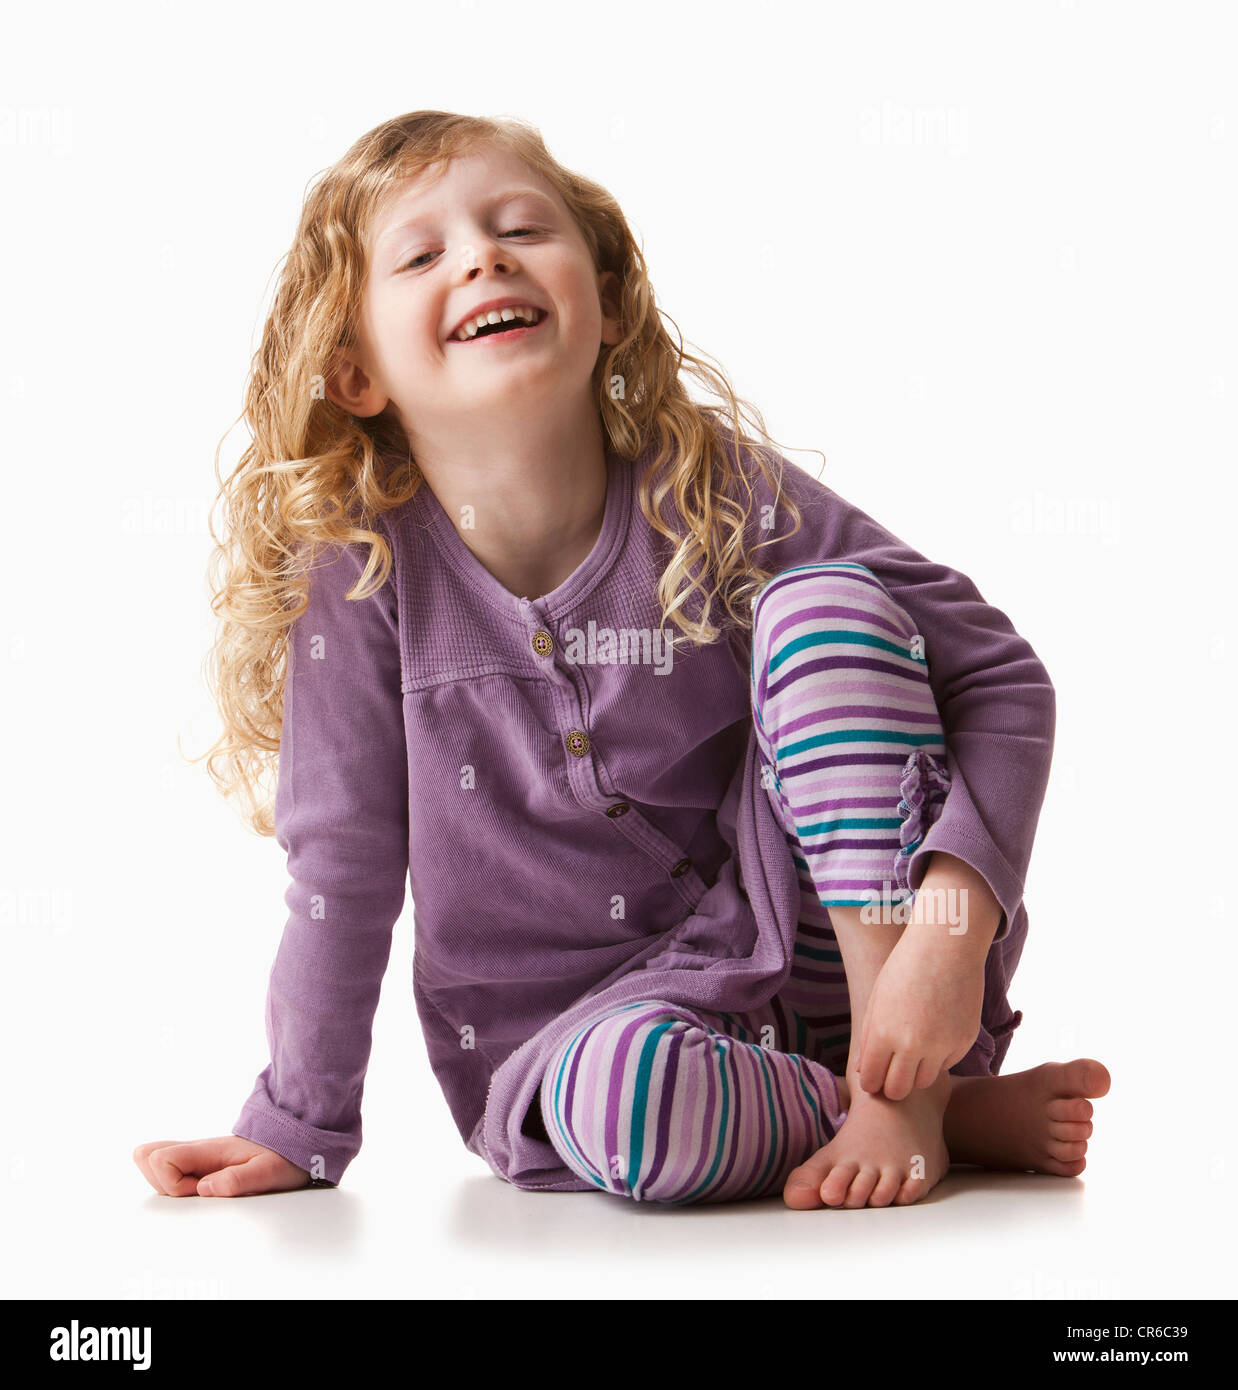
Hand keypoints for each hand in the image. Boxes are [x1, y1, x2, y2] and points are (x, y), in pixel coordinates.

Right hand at [133, 1136, 316, 1196]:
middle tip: (197, 1192)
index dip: (173, 1184)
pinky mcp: (203, 1164)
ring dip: (168, 1185)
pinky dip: (173, 1183)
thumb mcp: (269, 1172)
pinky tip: (194, 1190)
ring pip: (157, 1165)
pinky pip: (172, 1170)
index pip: (161, 1159)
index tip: (201, 1191)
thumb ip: (238, 1179)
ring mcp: (198, 1157)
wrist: (299, 1144)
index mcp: (208, 1150)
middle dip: (163, 1184)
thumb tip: (205, 1188)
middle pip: (150, 1159)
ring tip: (199, 1192)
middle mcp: (198, 1151)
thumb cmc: (285, 1157)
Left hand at [855, 922, 985, 1099]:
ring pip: (924, 1081)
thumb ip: (869, 1038)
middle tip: (892, 1075)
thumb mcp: (877, 1000)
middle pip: (899, 1091)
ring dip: (916, 1072)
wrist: (945, 945)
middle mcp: (912, 1044)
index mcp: (883, 1032)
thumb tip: (865, 1072)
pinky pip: (947, 1063)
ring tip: (913, 1051)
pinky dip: (939, 1056)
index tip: (873, 1079)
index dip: (871, 1083)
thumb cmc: (904, 968)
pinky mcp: (964, 1041)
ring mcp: (941, 1045)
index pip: (873, 1081)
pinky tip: (935, 1032)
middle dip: (892, 1087)